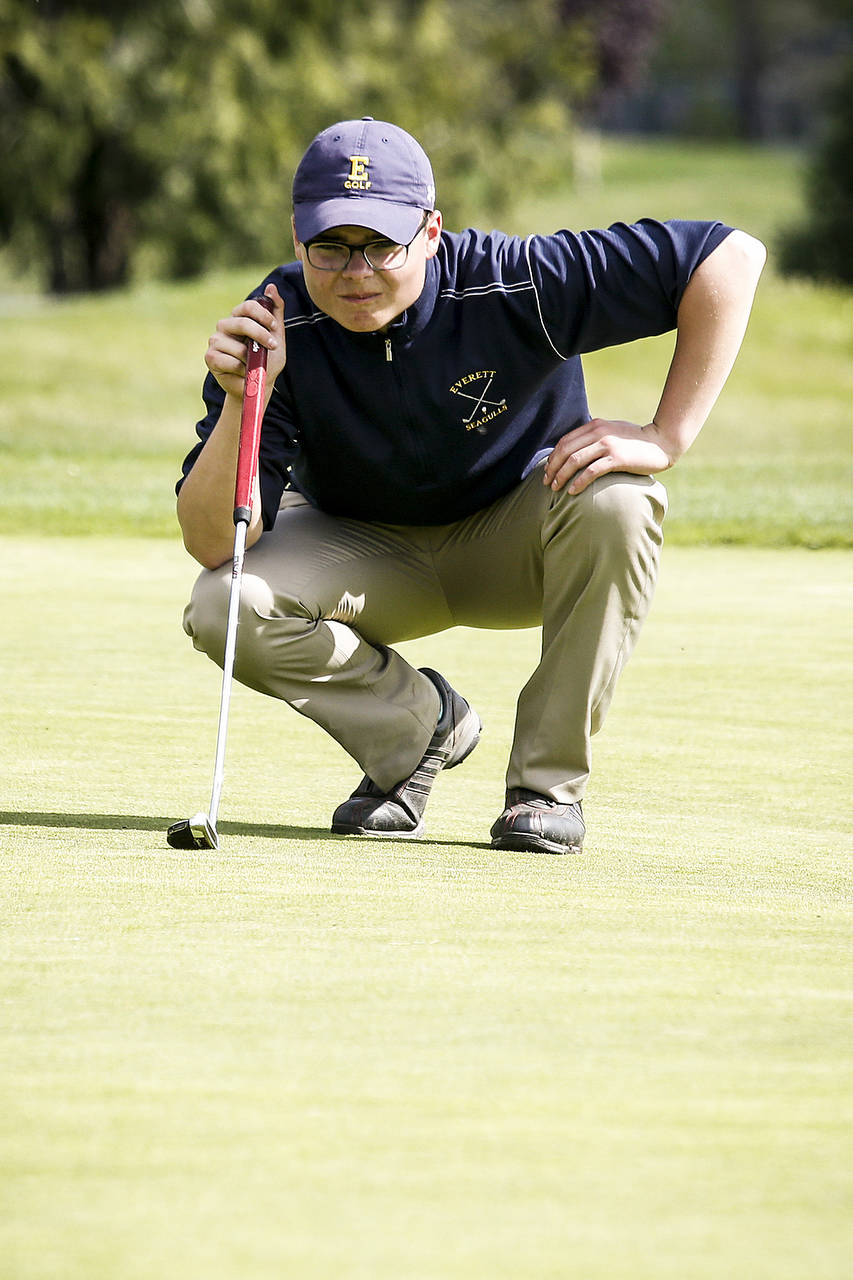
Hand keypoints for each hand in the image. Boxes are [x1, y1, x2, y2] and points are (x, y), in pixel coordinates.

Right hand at [205, 284, 286, 399]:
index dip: (263, 314)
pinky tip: (241, 373)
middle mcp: (225, 326)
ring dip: (251, 359)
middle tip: (272, 346)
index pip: (248, 306)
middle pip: (241, 322)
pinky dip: (240, 369)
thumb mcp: (276, 336)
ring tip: (253, 366)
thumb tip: (271, 287)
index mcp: (239, 318)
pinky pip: (228, 361)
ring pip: (237, 346)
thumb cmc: (267, 362)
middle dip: (260, 335)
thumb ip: (275, 312)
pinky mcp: (210, 357)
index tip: (274, 327)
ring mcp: (215, 341)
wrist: (258, 387)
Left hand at [543, 417, 675, 494]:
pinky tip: (572, 491)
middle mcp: (599, 433)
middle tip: (547, 482)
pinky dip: (578, 482)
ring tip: (555, 488)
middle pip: (566, 451)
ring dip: (561, 476)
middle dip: (552, 468)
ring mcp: (608, 445)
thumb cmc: (636, 441)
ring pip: (575, 460)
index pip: (565, 441)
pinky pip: (591, 471)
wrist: (662, 442)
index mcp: (595, 425)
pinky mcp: (616, 458)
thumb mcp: (613, 432)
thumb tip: (578, 450)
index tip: (548, 470)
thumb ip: (596, 437)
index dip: (553, 456)